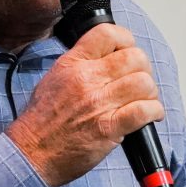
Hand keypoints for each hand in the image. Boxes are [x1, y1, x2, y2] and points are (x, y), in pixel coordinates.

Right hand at [7, 24, 162, 186]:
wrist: (31, 153)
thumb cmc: (42, 121)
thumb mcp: (54, 78)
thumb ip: (80, 64)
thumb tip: (108, 56)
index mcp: (73, 64)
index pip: (107, 34)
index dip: (125, 39)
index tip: (128, 50)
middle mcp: (86, 79)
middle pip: (134, 57)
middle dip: (143, 68)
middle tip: (138, 80)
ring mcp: (99, 103)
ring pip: (143, 83)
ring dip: (149, 92)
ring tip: (143, 100)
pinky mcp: (109, 128)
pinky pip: (144, 111)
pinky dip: (154, 112)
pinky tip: (150, 115)